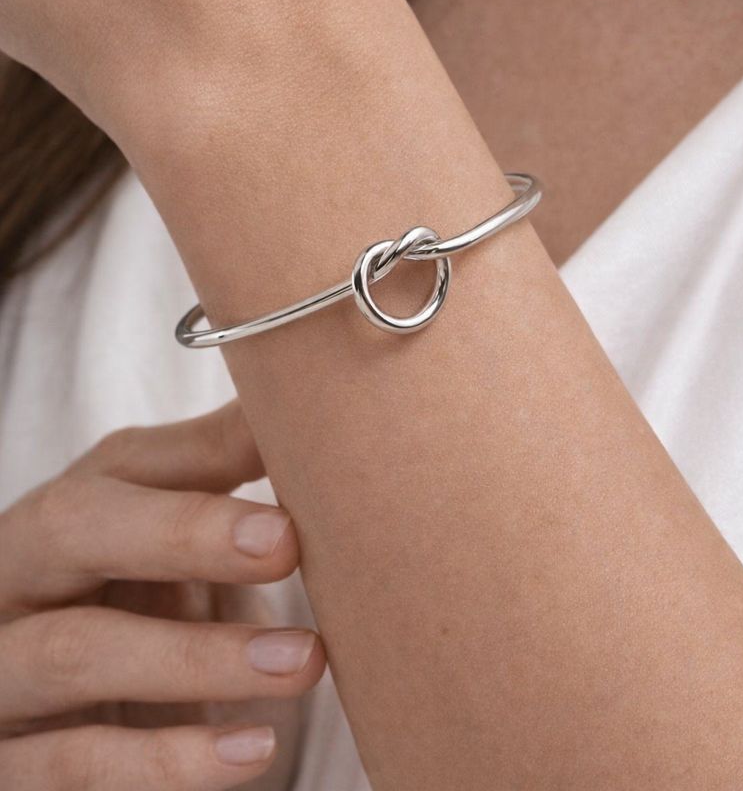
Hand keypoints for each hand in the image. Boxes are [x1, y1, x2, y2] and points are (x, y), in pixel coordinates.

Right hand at [0, 400, 325, 789]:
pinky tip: (252, 750)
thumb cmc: (120, 572)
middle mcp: (10, 592)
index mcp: (48, 523)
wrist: (62, 676)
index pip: (94, 505)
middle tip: (295, 584)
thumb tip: (300, 400)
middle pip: (68, 560)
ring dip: (196, 664)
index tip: (284, 531)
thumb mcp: (150, 508)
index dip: (186, 518)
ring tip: (301, 664)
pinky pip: (76, 768)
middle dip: (183, 562)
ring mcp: (5, 681)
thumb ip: (213, 458)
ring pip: (75, 661)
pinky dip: (168, 764)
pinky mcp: (15, 766)